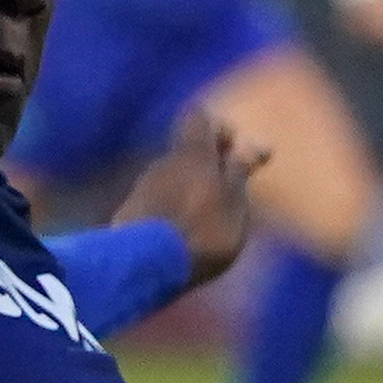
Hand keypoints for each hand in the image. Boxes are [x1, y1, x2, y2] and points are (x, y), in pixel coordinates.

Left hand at [113, 99, 266, 286]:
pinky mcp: (129, 212)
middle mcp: (163, 162)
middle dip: (206, 171)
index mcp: (192, 154)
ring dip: (188, 195)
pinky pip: (156, 204)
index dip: (219, 129)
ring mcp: (142, 186)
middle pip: (187, 154)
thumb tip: (254, 143)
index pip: (201, 118)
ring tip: (204, 229)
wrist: (145, 264)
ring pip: (171, 180)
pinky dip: (170, 214)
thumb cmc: (202, 230)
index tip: (234, 152)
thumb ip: (240, 172)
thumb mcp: (234, 202)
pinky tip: (178, 241)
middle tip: (226, 201)